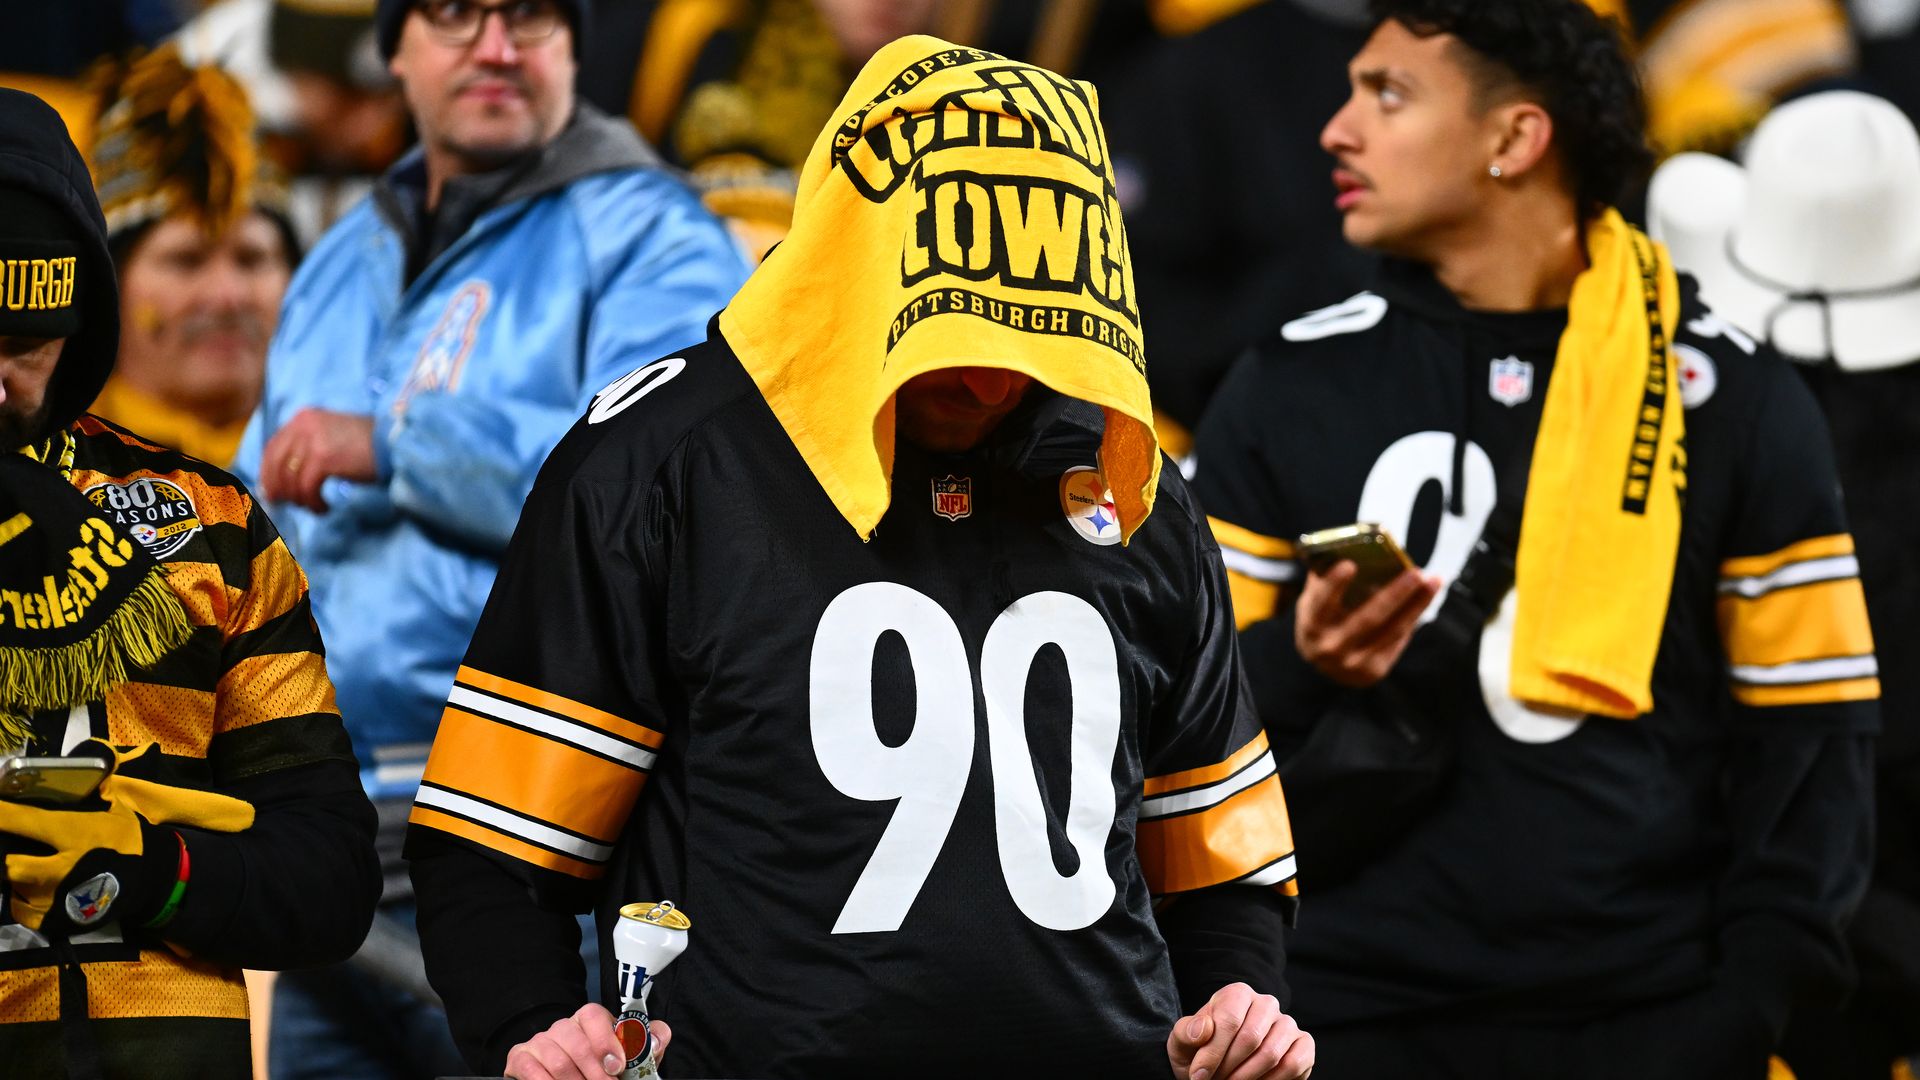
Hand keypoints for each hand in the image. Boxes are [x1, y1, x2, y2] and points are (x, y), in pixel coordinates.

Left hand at [0, 741, 252, 932]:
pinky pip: (18, 908)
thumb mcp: (113, 806)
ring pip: (12, 886)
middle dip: (6, 854)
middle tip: (12, 845)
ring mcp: (55, 898)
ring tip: (26, 863)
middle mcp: (61, 869)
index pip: (24, 820)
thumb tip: (83, 760)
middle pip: (10, 865)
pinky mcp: (53, 919)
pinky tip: (33, 887)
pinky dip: (20, 897)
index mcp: (75, 834)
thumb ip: (90, 790)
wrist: (150, 878)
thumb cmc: (126, 838)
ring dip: (14, 874)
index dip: (1, 813)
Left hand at [258, 408, 377, 512]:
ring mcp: (312, 440)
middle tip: (285, 504)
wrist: (393, 443)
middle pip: (276, 463)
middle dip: (278, 488)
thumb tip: (281, 480)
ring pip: (290, 478)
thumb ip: (306, 450)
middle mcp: (303, 425)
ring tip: (313, 506)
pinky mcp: (323, 458)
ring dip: (299, 499)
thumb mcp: (330, 437)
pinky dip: (313, 502)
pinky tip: (324, 507)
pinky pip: (306, 488)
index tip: (272, 491)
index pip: (273, 447)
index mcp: (303, 418)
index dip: (268, 473)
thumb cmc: (367, 445)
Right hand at [504, 1002, 671, 1079]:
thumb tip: (658, 1039)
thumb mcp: (628, 1056)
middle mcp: (563, 1026)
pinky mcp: (521, 1057)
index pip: (593, 1015)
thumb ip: (647, 1044)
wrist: (564, 1077)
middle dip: (595, 1073)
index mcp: (588, 1020)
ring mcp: (540, 1041)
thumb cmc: (601, 1068)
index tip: (617, 1067)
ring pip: (558, 1061)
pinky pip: (531, 1069)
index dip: (606, 1041)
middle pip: (576, 1043)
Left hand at [1167, 983, 1312, 1079]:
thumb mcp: (1184, 1042)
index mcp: (1238, 994)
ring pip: (1272, 1053)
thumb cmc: (1201, 1051)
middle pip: (1251, 1038)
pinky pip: (1294, 1064)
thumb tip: (1203, 1029)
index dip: (1212, 1053)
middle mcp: (1267, 1003)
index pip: (1229, 1020)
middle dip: (1228, 1068)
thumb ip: (1187, 1032)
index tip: (1198, 1076)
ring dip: (1247, 1078)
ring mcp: (1288, 1023)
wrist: (1219, 1067)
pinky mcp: (1304, 1044)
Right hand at [1294, 562, 1441, 687]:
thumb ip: (1327, 578)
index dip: (1334, 584)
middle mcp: (1330, 648)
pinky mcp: (1373, 670)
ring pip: (1392, 629)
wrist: (1325, 664)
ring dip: (1416, 604)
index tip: (1349, 564)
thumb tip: (1353, 546)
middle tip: (1415, 572)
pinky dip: (1414, 615)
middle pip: (1368, 619)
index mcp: (1311, 625)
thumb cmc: (1322, 619)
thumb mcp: (1314, 601)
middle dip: (1395, 594)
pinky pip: (1398, 639)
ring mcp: (1353, 663)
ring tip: (1432, 581)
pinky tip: (1425, 596)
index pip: (1321, 603)